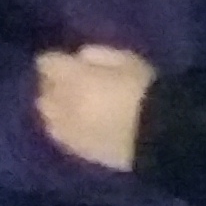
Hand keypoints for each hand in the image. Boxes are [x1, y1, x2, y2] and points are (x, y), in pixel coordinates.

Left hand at [34, 44, 153, 170]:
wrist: (162, 136)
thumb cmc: (147, 91)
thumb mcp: (128, 60)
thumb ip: (99, 55)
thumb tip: (80, 57)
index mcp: (75, 79)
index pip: (47, 64)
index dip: (54, 60)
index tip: (63, 61)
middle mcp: (64, 104)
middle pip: (43, 91)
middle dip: (51, 84)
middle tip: (65, 82)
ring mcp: (69, 130)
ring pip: (47, 116)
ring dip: (54, 107)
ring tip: (68, 104)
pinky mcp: (79, 150)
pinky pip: (60, 137)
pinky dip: (62, 127)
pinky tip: (74, 124)